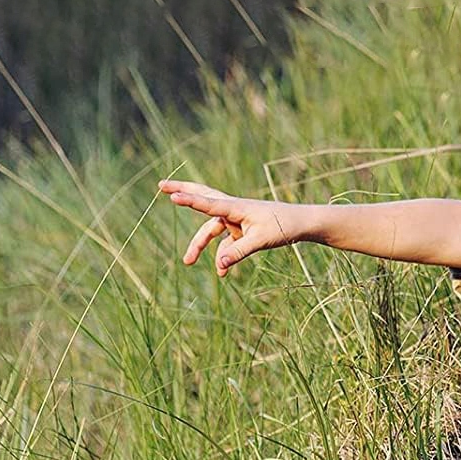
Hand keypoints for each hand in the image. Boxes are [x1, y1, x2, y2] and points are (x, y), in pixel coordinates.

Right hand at [159, 178, 313, 274]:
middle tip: (160, 186)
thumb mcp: (260, 242)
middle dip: (182, 193)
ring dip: (200, 245)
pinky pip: (226, 243)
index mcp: (236, 207)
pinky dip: (223, 256)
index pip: (208, 203)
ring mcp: (236, 219)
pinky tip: (223, 273)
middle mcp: (233, 210)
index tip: (171, 194)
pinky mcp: (241, 229)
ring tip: (187, 262)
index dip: (189, 200)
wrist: (300, 224)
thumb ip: (238, 253)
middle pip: (202, 199)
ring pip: (211, 229)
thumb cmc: (282, 227)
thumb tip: (220, 267)